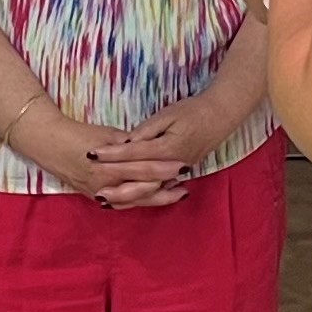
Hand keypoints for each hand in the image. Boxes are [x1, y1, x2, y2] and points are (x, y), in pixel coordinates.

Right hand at [21, 108, 183, 206]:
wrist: (49, 143)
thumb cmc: (79, 134)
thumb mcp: (108, 134)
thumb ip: (130, 144)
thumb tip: (151, 149)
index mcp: (110, 167)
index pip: (145, 170)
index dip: (165, 169)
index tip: (183, 165)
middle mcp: (106, 185)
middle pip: (143, 191)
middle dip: (166, 189)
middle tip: (185, 185)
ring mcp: (99, 194)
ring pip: (134, 201)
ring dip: (156, 199)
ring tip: (175, 195)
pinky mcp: (94, 197)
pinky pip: (120, 204)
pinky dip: (137, 202)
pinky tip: (151, 199)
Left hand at [101, 93, 237, 201]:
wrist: (220, 117)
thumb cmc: (193, 111)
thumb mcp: (168, 114)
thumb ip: (147, 130)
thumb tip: (127, 142)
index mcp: (168, 148)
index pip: (133, 152)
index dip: (111, 154)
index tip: (91, 153)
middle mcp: (172, 166)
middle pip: (139, 179)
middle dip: (114, 183)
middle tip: (93, 187)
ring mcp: (176, 174)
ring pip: (148, 191)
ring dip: (126, 196)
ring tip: (104, 198)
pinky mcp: (177, 176)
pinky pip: (156, 192)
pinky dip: (140, 197)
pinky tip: (125, 199)